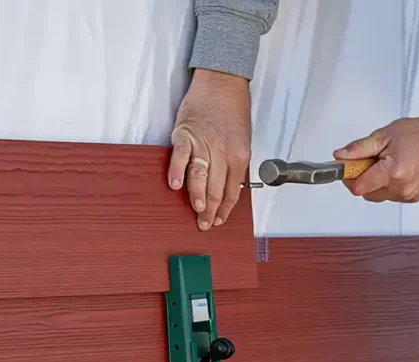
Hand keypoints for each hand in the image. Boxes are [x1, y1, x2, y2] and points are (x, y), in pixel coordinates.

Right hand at [168, 69, 252, 230]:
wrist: (221, 82)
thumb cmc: (232, 109)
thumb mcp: (243, 140)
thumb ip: (235, 164)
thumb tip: (228, 187)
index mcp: (240, 156)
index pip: (233, 191)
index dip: (226, 209)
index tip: (220, 219)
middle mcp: (223, 153)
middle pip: (216, 189)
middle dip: (211, 210)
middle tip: (205, 223)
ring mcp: (204, 144)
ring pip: (200, 178)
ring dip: (197, 198)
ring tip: (196, 212)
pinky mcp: (186, 134)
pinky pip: (180, 157)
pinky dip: (177, 172)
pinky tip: (175, 186)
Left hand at [333, 117, 418, 202]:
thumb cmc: (417, 135)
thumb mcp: (383, 136)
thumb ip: (359, 149)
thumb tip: (341, 156)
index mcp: (392, 172)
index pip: (359, 187)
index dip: (350, 178)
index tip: (349, 168)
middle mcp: (401, 187)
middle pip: (367, 193)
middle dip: (363, 179)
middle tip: (371, 162)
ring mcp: (408, 195)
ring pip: (378, 196)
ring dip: (376, 183)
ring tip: (387, 165)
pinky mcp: (413, 198)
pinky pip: (391, 196)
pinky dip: (389, 186)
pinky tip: (396, 172)